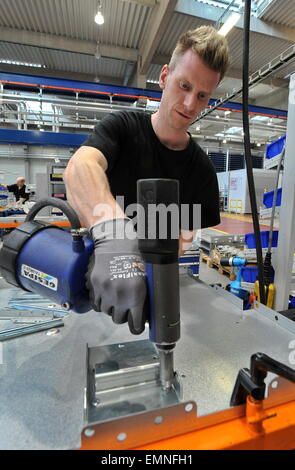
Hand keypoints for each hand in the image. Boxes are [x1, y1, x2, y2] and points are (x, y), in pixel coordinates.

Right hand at [86, 218, 146, 334]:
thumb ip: (145, 295)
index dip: (136, 326)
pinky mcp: (95, 286)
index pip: (135, 324)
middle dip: (123, 316)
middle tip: (126, 308)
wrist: (116, 241)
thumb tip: (146, 311)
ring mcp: (105, 291)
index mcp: (137, 294)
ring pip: (106, 312)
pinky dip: (100, 303)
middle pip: (118, 320)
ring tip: (115, 300)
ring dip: (111, 309)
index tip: (136, 325)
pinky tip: (105, 297)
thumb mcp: (146, 276)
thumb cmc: (136, 256)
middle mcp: (120, 296)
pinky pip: (95, 304)